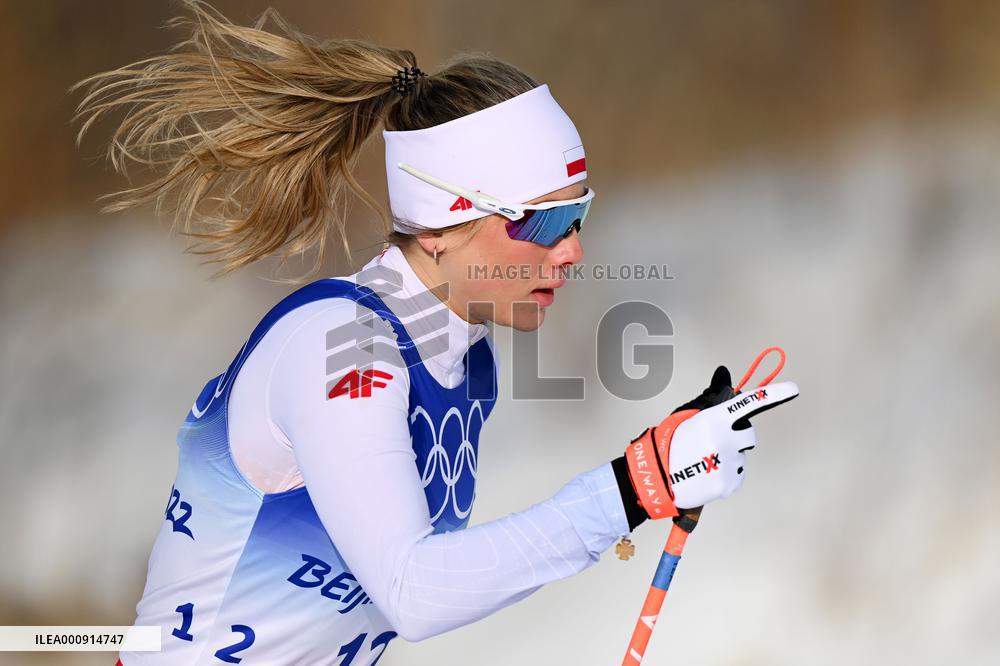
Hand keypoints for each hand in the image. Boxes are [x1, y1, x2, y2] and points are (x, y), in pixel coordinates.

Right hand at [621, 366, 798, 519]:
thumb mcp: (688, 416)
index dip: (773, 394)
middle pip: (748, 434)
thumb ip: (711, 397)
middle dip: (736, 436)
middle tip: (711, 442)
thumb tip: (725, 374)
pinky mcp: (729, 484)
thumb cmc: (670, 444)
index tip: (793, 388)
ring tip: (702, 461)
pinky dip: (725, 474)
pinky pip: (737, 474)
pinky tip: (706, 474)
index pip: (749, 403)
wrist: (655, 479)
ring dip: (728, 456)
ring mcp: (729, 464)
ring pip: (741, 456)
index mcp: (714, 420)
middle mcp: (725, 440)